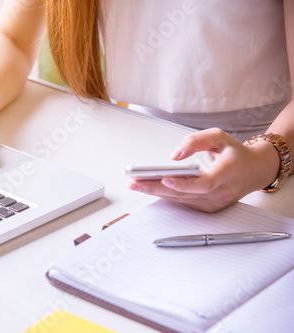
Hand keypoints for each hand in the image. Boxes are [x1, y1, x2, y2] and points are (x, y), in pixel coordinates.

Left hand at [129, 128, 278, 211]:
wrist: (254, 171)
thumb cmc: (234, 153)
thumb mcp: (219, 136)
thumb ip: (196, 140)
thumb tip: (175, 156)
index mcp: (229, 172)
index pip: (205, 183)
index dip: (184, 184)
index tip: (165, 179)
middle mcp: (222, 191)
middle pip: (186, 194)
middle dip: (157, 188)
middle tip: (135, 182)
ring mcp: (215, 203)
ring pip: (181, 199)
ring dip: (156, 192)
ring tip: (135, 183)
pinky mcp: (208, 207)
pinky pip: (183, 201)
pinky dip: (165, 194)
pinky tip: (149, 187)